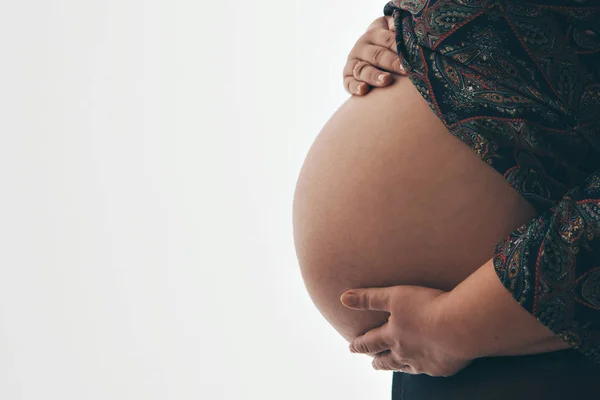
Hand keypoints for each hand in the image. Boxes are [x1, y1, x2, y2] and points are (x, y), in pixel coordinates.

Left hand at [340, 285, 472, 376]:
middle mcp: (405, 353)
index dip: (359, 344)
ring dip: (398, 367)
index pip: (370, 342)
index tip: (351, 347)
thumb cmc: (427, 307)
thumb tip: (343, 298)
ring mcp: (424, 363)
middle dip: (378, 361)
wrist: (461, 326)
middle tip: (373, 364)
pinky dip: (424, 368)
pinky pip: (429, 370)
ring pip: (406, 368)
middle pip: (387, 360)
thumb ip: (368, 298)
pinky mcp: (443, 367)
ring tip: (397, 366)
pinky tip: (427, 366)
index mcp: (392, 335)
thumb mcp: (394, 296)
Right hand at [343, 16, 406, 95]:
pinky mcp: (347, 77)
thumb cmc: (389, 42)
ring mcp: (353, 63)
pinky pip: (349, 83)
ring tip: (386, 80)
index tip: (414, 56)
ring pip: (362, 69)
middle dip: (391, 62)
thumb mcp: (392, 29)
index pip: (387, 39)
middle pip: (376, 55)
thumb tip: (408, 28)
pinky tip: (364, 90)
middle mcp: (360, 47)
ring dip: (374, 75)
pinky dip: (355, 87)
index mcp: (373, 34)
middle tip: (405, 70)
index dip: (399, 47)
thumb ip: (399, 27)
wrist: (370, 51)